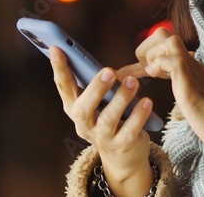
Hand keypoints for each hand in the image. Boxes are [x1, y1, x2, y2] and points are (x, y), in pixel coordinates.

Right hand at [50, 46, 152, 187]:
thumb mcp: (99, 102)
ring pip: (108, 119)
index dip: (59, 68)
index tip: (56, 48)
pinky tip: (146, 102)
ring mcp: (101, 138)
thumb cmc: (110, 118)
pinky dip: (138, 115)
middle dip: (95, 88)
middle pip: (83, 108)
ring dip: (121, 98)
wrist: (123, 155)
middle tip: (109, 71)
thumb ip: (96, 85)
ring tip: (133, 82)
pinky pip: (129, 131)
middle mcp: (84, 124)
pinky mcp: (121, 145)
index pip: (64, 87)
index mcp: (75, 107)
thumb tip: (101, 64)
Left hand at [117, 28, 203, 163]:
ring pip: (169, 40)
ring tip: (149, 73)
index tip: (140, 72)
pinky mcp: (191, 82)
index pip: (165, 44)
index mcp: (190, 66)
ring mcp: (193, 70)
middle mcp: (192, 63)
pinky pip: (173, 60)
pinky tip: (154, 76)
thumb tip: (170, 78)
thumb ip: (182, 84)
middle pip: (165, 34)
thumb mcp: (192, 97)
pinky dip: (158, 64)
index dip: (147, 53)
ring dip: (151, 54)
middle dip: (146, 46)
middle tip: (142, 69)